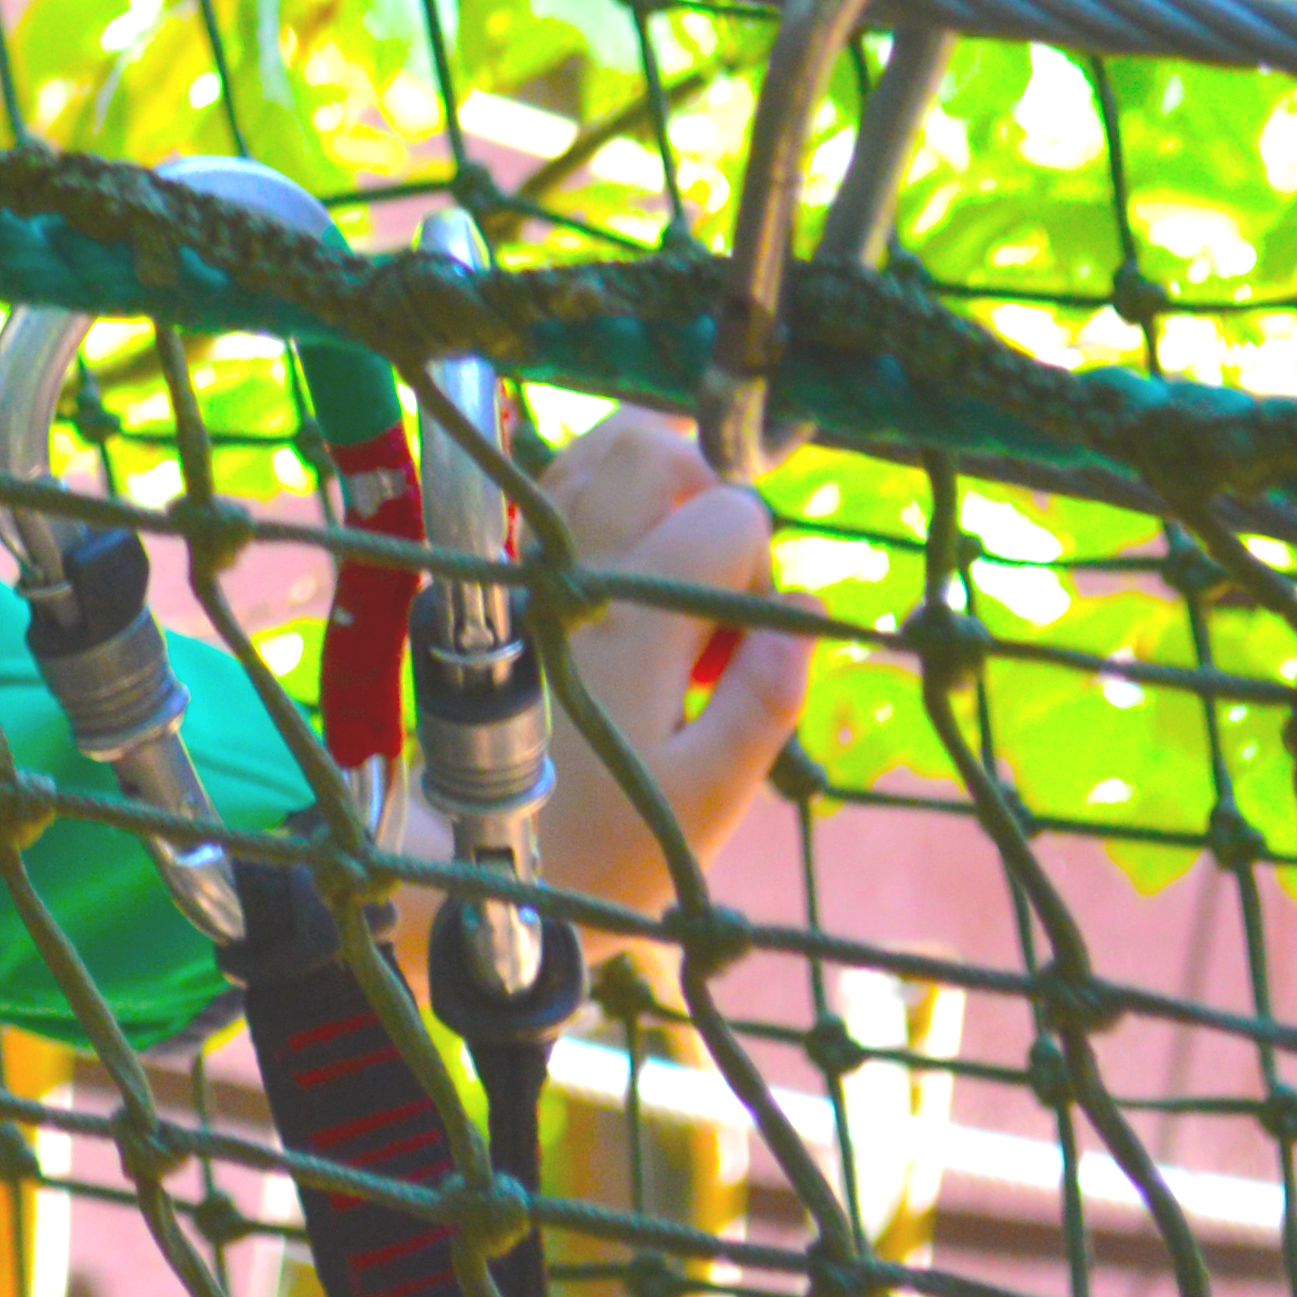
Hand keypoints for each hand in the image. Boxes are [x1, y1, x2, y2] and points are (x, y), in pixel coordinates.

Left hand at [510, 407, 810, 932]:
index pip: (727, 516)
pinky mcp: (510, 564)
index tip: (742, 633)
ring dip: (660, 482)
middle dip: (709, 493)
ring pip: (601, 447)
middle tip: (717, 579)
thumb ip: (765, 695)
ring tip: (680, 565)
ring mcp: (531, 558)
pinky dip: (611, 490)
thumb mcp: (712, 791)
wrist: (492, 849)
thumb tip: (804, 605)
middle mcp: (575, 569)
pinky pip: (564, 480)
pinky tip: (633, 559)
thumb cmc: (611, 834)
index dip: (759, 560)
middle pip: (654, 448)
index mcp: (634, 621)